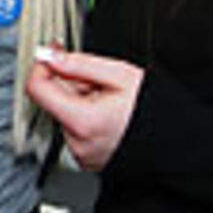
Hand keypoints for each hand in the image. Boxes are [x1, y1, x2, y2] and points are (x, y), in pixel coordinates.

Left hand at [24, 46, 144, 172]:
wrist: (176, 143)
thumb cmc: (156, 111)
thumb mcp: (120, 75)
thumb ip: (79, 64)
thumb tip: (50, 55)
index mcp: (82, 121)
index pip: (37, 88)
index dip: (42, 65)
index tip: (53, 54)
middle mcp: (77, 142)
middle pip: (54, 100)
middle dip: (73, 84)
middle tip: (103, 83)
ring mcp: (81, 153)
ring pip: (66, 113)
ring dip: (82, 101)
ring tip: (112, 102)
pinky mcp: (87, 159)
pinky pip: (76, 130)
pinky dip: (87, 118)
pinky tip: (109, 116)